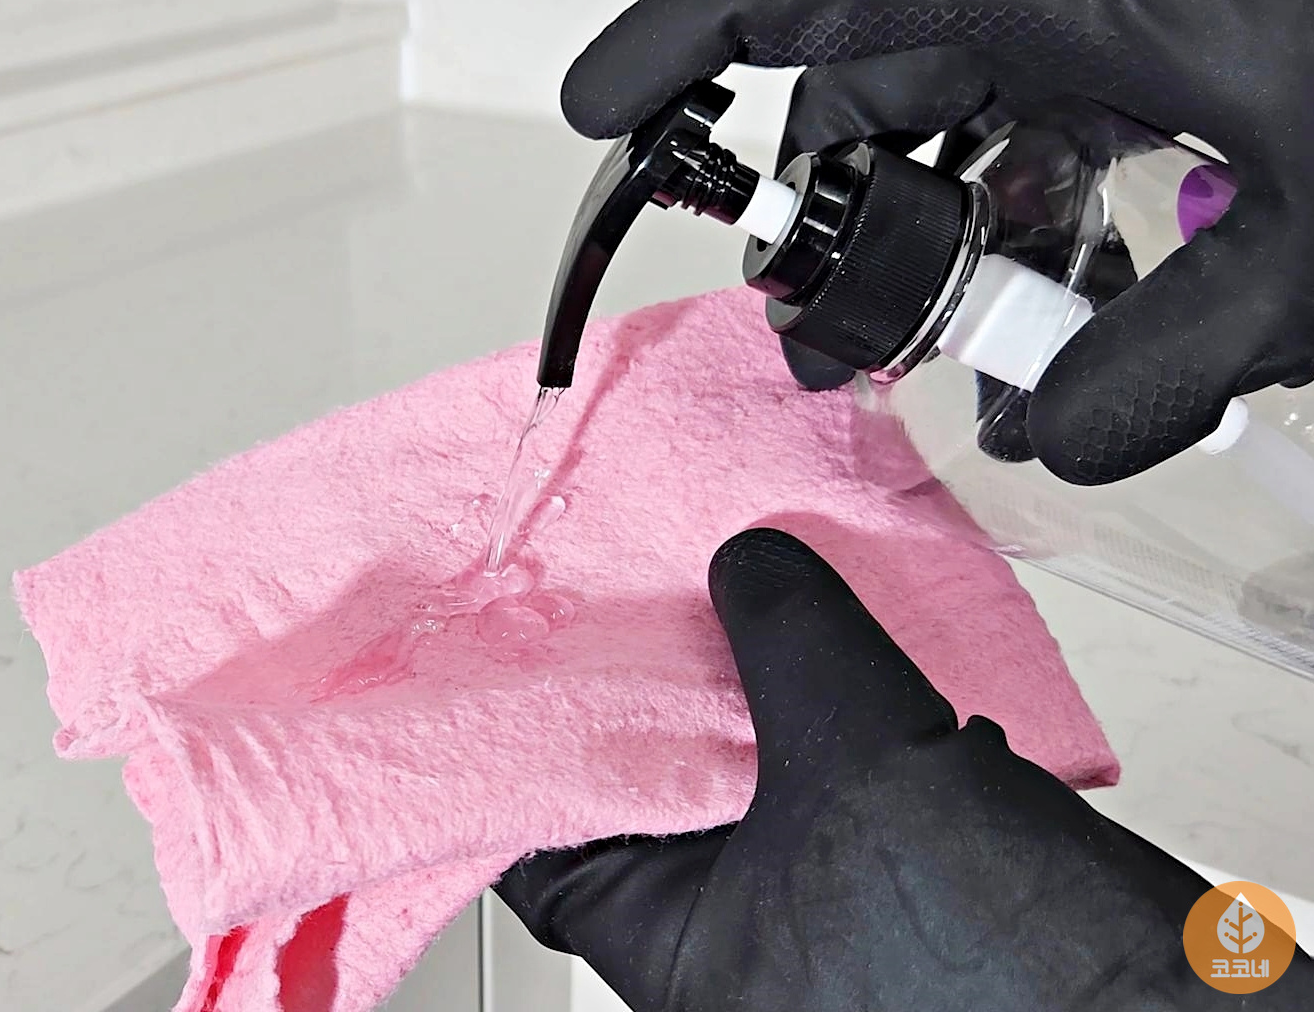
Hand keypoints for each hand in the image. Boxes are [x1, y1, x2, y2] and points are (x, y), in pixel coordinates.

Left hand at [496, 528, 1312, 1009]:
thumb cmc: (1011, 974)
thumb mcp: (865, 768)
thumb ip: (792, 645)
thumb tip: (745, 565)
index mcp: (678, 945)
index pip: (548, 839)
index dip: (525, 746)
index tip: (525, 654)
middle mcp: (734, 934)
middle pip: (650, 789)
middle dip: (654, 690)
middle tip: (640, 594)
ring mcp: (815, 908)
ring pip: (750, 776)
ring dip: (754, 688)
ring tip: (739, 594)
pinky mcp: (894, 880)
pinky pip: (834, 779)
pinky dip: (835, 711)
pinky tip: (847, 647)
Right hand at [561, 0, 1313, 483]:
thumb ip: (1159, 365)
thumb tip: (1056, 446)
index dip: (683, 46)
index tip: (604, 111)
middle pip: (874, 83)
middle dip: (835, 223)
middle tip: (821, 343)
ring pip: (961, 115)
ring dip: (949, 243)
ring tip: (961, 360)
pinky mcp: (1160, 34)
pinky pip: (1048, 121)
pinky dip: (1040, 220)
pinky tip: (1067, 322)